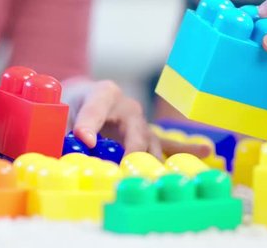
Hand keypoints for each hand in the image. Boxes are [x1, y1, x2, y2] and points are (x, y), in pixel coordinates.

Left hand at [69, 80, 210, 158]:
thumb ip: (63, 128)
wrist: (81, 99)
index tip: (83, 138)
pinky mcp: (146, 136)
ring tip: (166, 173)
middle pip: (134, 129)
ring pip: (152, 141)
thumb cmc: (71, 104)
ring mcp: (140, 122)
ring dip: (156, 159)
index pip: (97, 105)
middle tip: (128, 169)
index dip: (90, 122)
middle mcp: (128, 106)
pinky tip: (206, 151)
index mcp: (103, 93)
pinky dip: (186, 149)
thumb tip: (70, 147)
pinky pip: (167, 143)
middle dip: (132, 150)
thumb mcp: (59, 112)